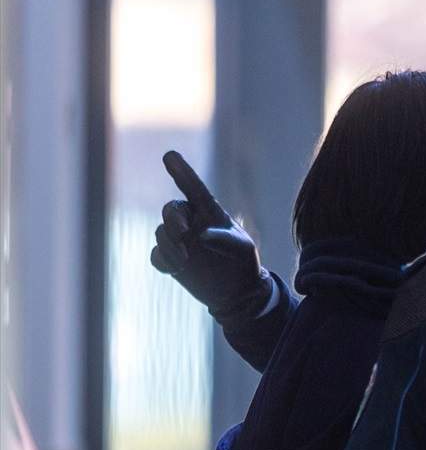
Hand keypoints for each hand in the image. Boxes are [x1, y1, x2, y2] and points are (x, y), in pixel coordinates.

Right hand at [149, 150, 271, 320]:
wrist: (237, 293)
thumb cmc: (244, 263)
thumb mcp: (243, 249)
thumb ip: (225, 239)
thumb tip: (200, 235)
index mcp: (211, 213)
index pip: (194, 188)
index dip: (182, 172)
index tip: (170, 156)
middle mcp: (192, 222)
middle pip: (171, 209)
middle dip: (173, 218)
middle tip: (183, 233)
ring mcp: (179, 241)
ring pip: (161, 233)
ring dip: (170, 245)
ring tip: (185, 260)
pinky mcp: (170, 260)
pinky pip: (156, 255)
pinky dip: (163, 260)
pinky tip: (176, 269)